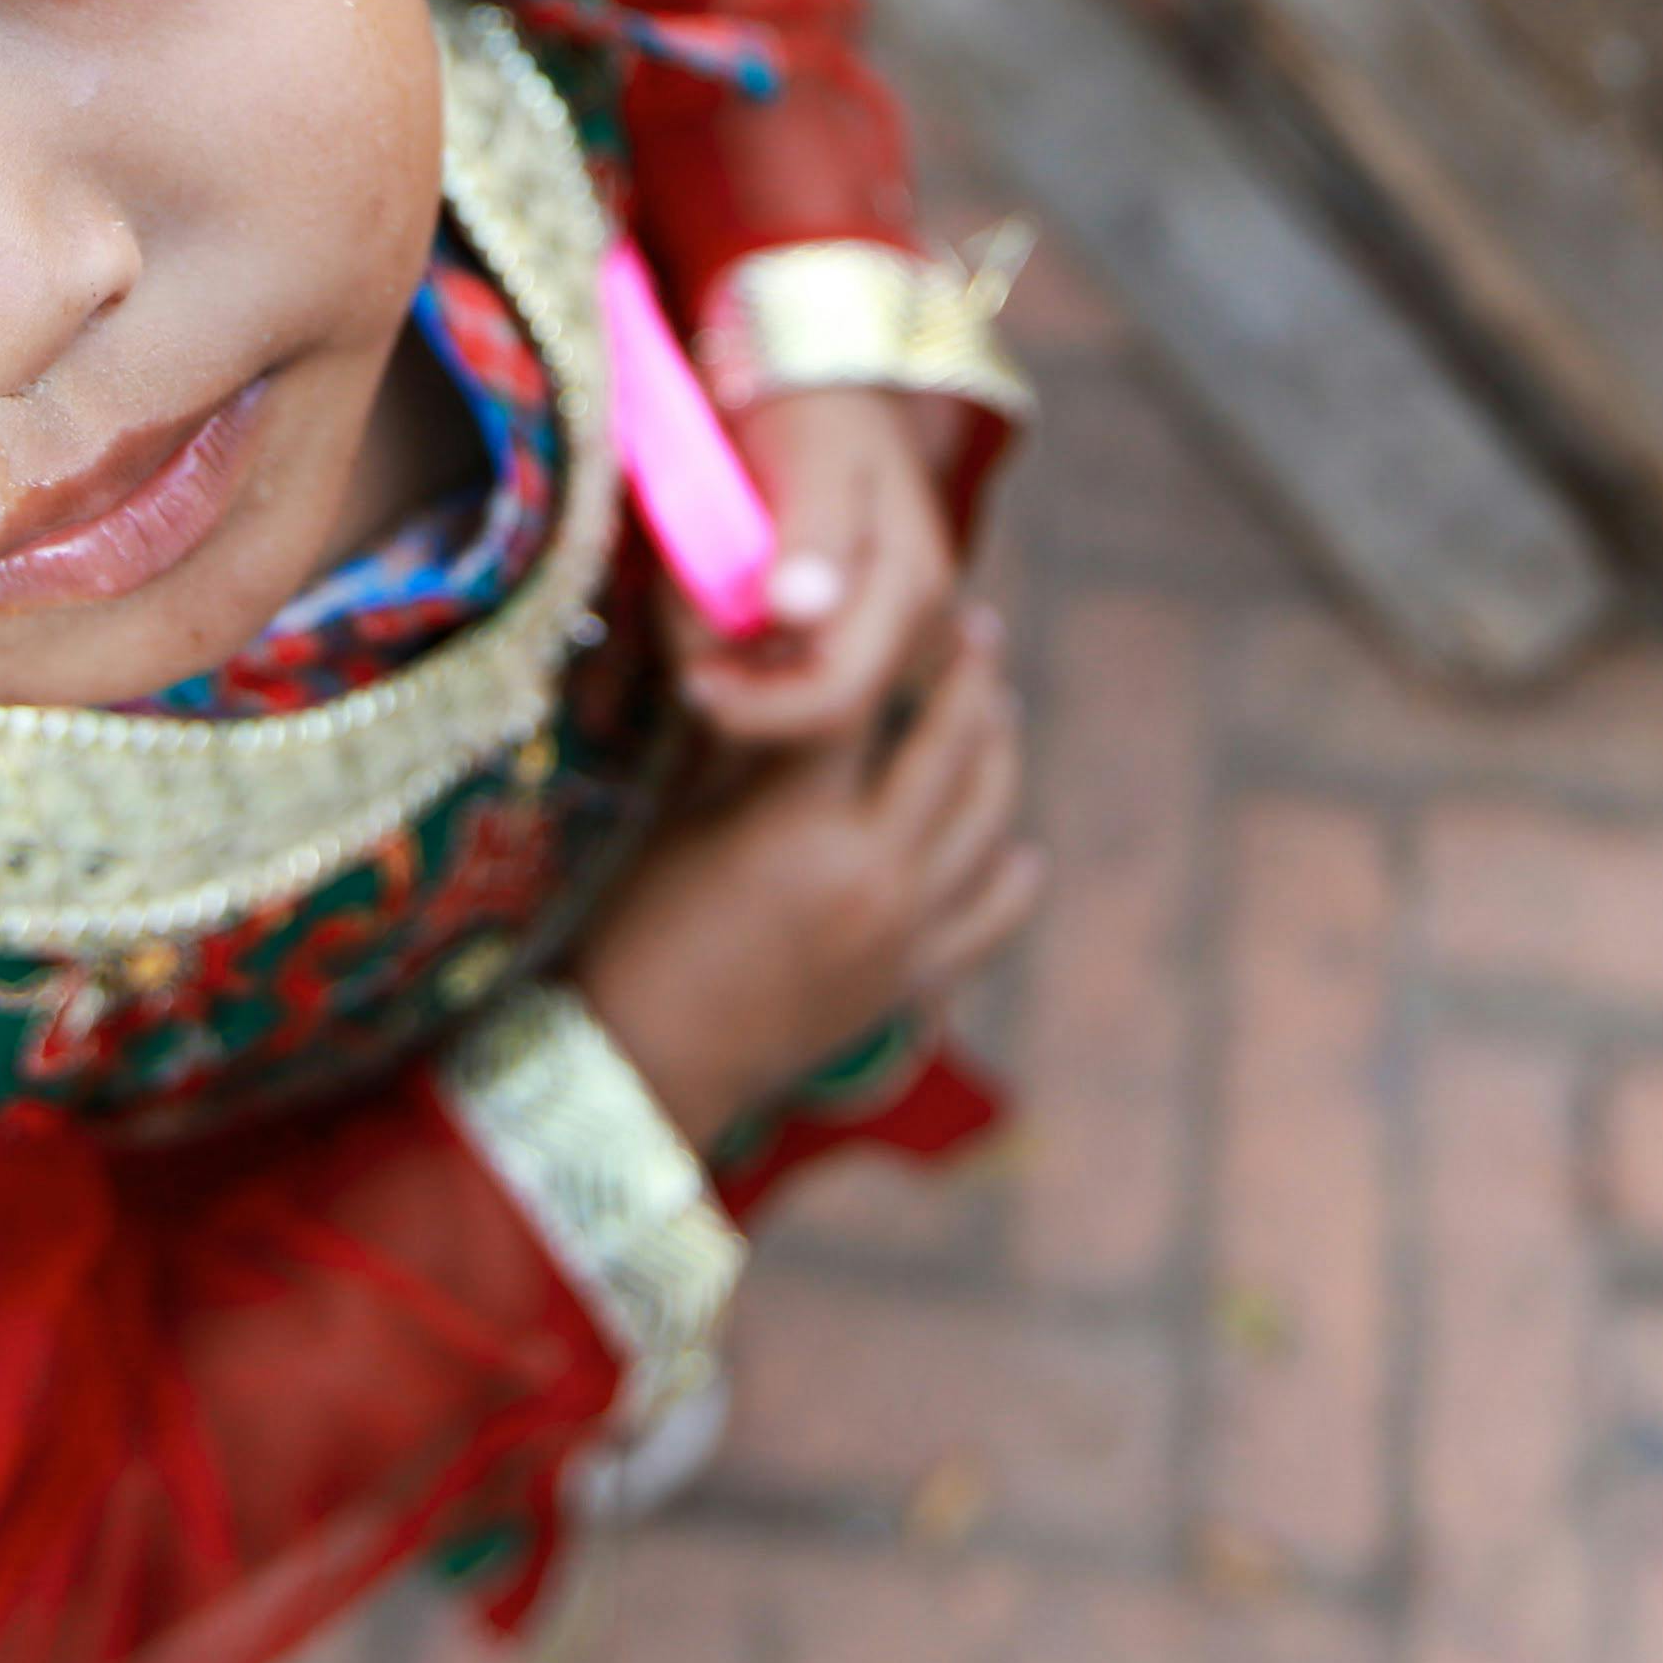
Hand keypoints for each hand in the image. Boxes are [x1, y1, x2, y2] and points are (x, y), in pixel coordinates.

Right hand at [572, 601, 1041, 1148]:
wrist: (645, 1062)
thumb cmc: (641, 926)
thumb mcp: (684, 815)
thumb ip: (746, 740)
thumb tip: (786, 657)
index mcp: (803, 820)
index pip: (861, 701)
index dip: (876, 642)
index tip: (895, 600)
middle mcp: (872, 869)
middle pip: (948, 748)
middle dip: (969, 679)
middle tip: (979, 628)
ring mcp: (904, 930)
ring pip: (988, 823)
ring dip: (1001, 757)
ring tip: (1001, 713)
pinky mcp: (914, 982)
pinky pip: (991, 918)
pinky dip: (1013, 878)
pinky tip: (1021, 851)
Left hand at [670, 382, 960, 746]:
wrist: (813, 363)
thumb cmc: (813, 401)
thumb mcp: (816, 453)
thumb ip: (812, 531)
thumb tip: (799, 611)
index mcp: (911, 586)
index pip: (837, 697)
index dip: (759, 709)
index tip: (689, 679)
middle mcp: (906, 616)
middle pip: (810, 704)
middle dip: (734, 674)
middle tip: (675, 607)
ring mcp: (874, 616)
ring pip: (786, 682)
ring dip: (721, 646)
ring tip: (687, 571)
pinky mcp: (837, 610)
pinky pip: (776, 654)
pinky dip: (727, 628)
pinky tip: (708, 576)